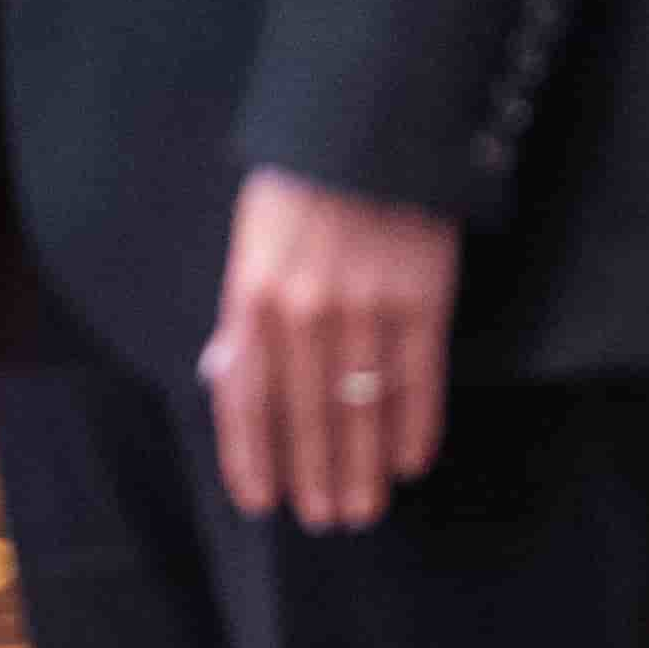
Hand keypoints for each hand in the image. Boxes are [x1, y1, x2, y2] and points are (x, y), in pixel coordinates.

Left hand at [199, 167, 458, 530]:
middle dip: (314, 475)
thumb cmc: (299, 187)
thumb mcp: (249, 243)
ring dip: (362, 466)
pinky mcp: (423, 298)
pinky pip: (419, 378)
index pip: (246, 398)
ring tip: (363, 507)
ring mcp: (367, 308)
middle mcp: (306, 312)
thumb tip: (224, 374)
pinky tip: (411, 461)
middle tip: (325, 520)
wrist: (367, 127)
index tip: (262, 502)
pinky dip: (416, 425)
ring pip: (362, 408)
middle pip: (307, 416)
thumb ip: (241, 313)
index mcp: (252, 296)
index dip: (252, 456)